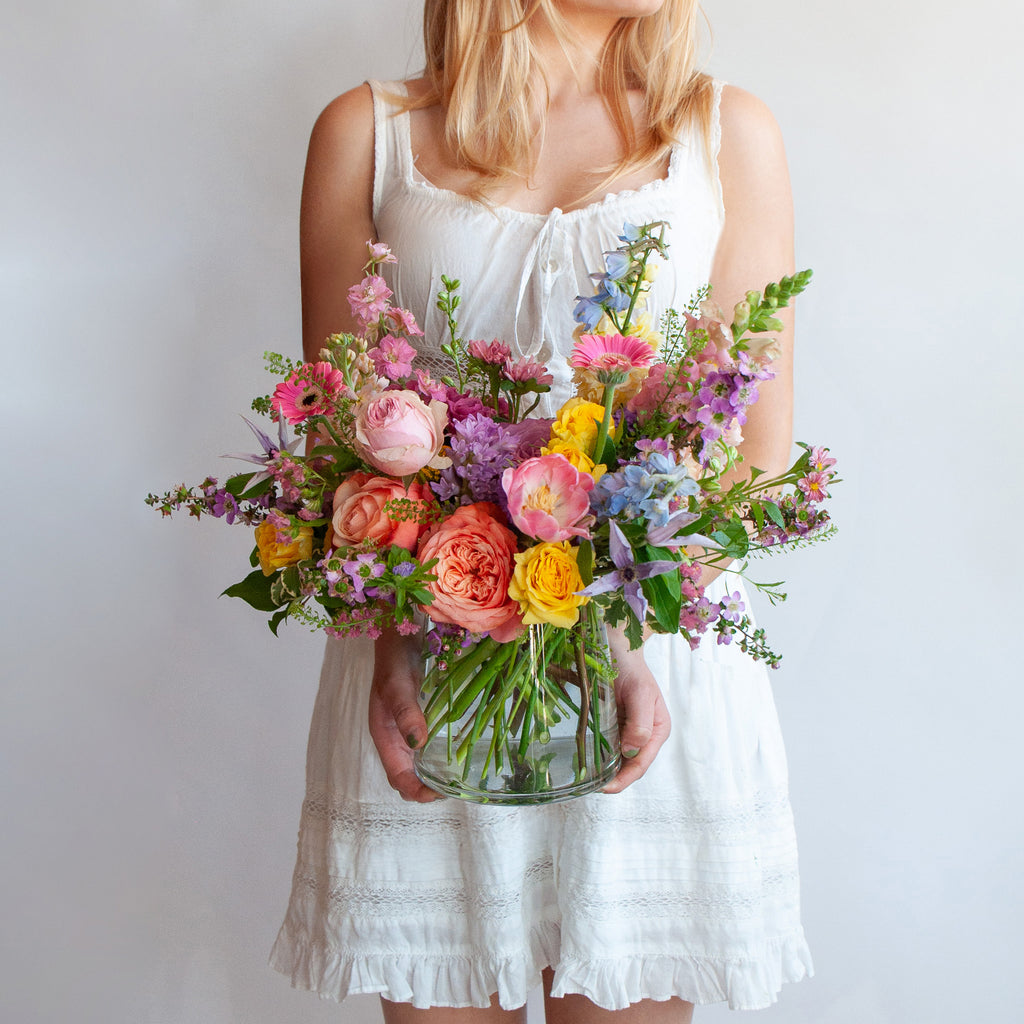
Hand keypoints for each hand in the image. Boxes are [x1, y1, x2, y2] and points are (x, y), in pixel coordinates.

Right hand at [367, 630, 442, 802]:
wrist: (397, 636)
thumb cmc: (393, 659)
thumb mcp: (397, 685)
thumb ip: (406, 713)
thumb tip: (418, 745)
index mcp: (384, 736)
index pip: (398, 778)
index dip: (418, 792)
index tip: (441, 793)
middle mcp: (395, 738)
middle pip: (408, 777)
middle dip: (428, 789)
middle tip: (457, 787)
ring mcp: (406, 729)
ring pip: (418, 764)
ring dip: (435, 775)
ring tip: (460, 776)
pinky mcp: (418, 719)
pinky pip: (427, 746)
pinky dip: (440, 756)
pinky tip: (459, 750)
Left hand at [601, 631, 670, 794]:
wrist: (618, 646)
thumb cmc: (632, 667)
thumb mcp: (640, 693)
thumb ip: (640, 723)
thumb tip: (632, 750)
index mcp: (657, 730)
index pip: (642, 763)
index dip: (625, 779)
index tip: (606, 788)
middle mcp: (645, 733)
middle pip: (630, 764)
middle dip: (614, 778)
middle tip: (590, 785)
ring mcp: (629, 728)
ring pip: (618, 757)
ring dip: (605, 768)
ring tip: (586, 777)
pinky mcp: (615, 722)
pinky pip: (607, 743)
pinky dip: (598, 753)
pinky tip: (585, 757)